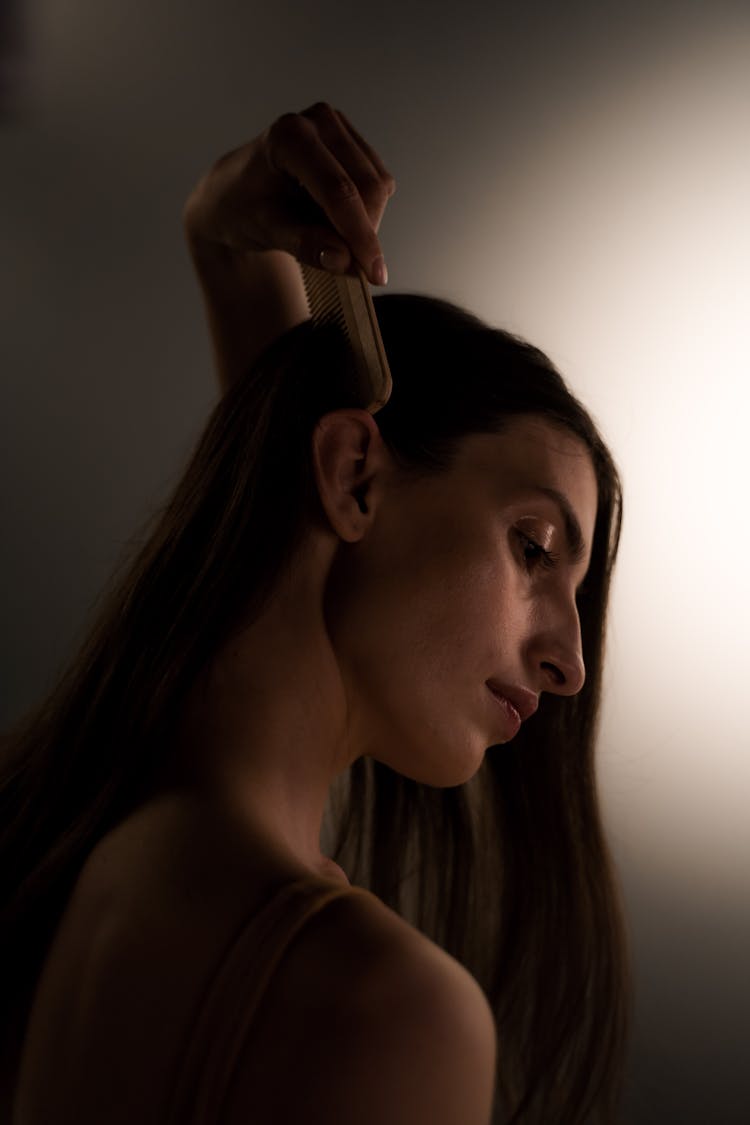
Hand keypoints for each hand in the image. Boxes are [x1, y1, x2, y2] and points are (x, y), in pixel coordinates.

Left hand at [183, 102, 394, 285]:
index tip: (374, 275)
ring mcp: (339, 128)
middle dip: (364, 233)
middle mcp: (318, 120)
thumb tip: (343, 260)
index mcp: (289, 136)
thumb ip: (303, 244)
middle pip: (367, 187)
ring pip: (378, 187)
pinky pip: (379, 184)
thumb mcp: (265, 230)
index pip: (338, 190)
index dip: (359, 234)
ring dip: (364, 223)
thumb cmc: (244, 209)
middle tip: (349, 265)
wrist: (235, 192)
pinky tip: (334, 218)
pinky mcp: (353, 141)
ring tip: (327, 235)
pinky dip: (364, 212)